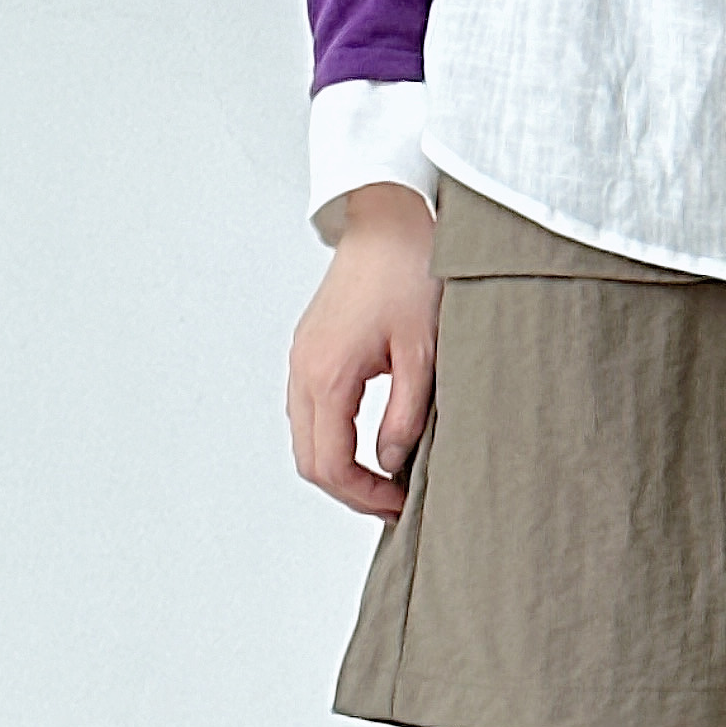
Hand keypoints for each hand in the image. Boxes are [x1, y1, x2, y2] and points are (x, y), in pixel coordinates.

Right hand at [287, 185, 439, 517]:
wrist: (390, 221)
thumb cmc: (410, 274)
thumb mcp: (423, 352)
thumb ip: (405, 415)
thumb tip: (390, 463)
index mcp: (327, 375)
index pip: (330, 465)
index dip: (364, 496)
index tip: (401, 505)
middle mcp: (303, 370)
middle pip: (309, 460)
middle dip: (350, 490)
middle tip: (396, 502)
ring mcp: (302, 358)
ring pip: (305, 437)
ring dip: (339, 465)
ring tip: (387, 476)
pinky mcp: (310, 348)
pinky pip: (309, 411)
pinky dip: (333, 437)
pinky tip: (369, 440)